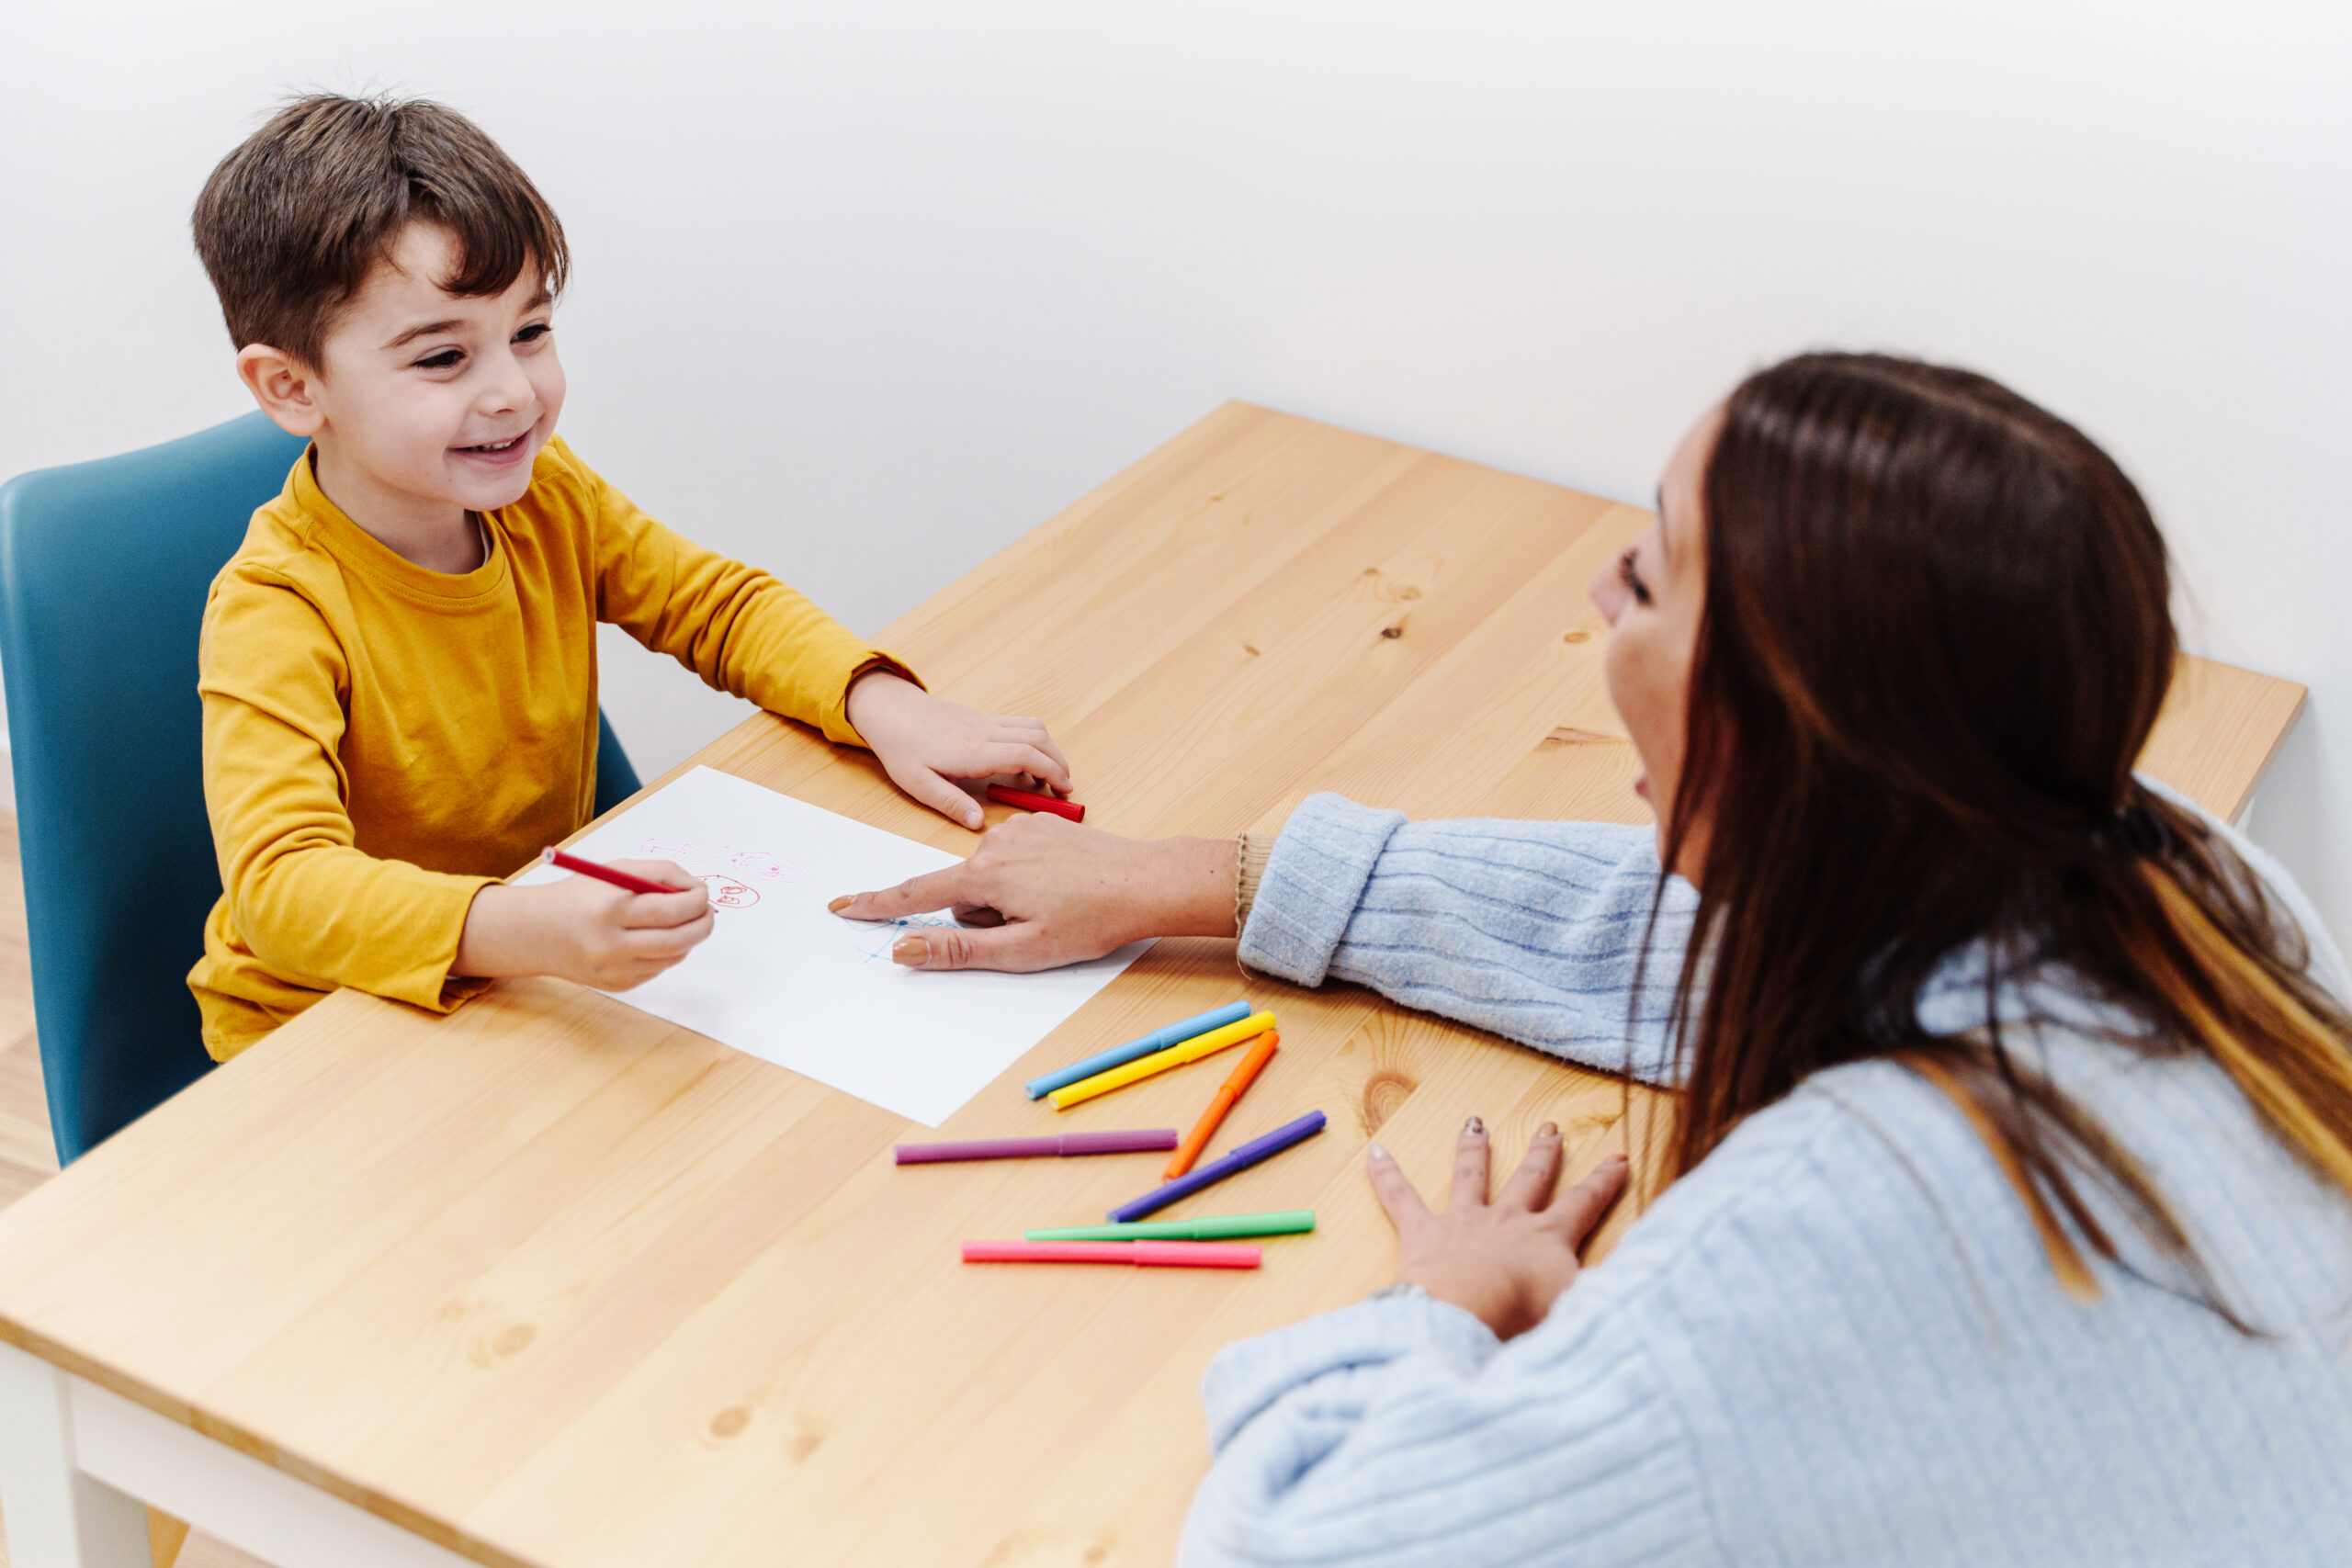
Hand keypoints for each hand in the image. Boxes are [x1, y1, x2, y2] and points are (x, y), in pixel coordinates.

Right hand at [455, 861, 713, 987]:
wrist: (536, 932)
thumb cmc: (580, 895)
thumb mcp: (615, 871)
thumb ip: (659, 874)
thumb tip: (697, 889)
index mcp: (610, 909)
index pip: (671, 909)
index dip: (697, 900)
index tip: (703, 892)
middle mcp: (611, 944)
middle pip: (679, 939)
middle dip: (703, 923)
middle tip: (707, 911)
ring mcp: (615, 970)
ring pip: (674, 956)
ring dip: (688, 937)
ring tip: (681, 920)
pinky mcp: (618, 985)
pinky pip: (658, 968)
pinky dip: (667, 951)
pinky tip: (654, 937)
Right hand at [826, 814, 1235, 970]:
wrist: (1146, 882)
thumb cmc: (1090, 921)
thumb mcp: (1021, 949)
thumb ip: (957, 949)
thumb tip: (903, 948)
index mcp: (985, 875)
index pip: (917, 892)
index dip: (878, 903)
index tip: (842, 906)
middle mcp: (997, 844)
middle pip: (963, 891)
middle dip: (985, 916)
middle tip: (1032, 929)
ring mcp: (1022, 831)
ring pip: (991, 877)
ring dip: (1009, 899)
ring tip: (1054, 909)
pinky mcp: (1043, 826)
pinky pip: (1017, 859)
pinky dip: (1029, 879)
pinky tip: (1063, 888)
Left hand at [845, 670, 1072, 830]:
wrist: (889, 709)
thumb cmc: (901, 747)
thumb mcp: (918, 783)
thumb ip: (950, 803)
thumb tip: (978, 824)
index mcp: (974, 751)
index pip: (1026, 755)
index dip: (1052, 772)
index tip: (1065, 791)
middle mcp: (985, 732)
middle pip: (1038, 739)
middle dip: (1059, 763)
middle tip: (1065, 788)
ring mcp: (986, 722)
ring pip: (1032, 727)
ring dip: (1050, 749)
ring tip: (1051, 776)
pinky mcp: (982, 718)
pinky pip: (1019, 724)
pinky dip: (1034, 740)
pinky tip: (1026, 760)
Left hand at [1368, 1118, 1629, 1339]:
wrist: (1466, 1316)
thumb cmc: (1524, 1319)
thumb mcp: (1581, 1308)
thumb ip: (1607, 1294)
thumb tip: (1643, 1283)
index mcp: (1548, 1238)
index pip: (1584, 1204)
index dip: (1604, 1183)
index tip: (1619, 1158)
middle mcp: (1508, 1220)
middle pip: (1530, 1179)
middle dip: (1543, 1153)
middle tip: (1550, 1128)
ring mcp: (1463, 1222)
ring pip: (1471, 1177)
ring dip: (1474, 1150)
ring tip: (1474, 1123)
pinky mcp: (1423, 1233)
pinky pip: (1401, 1198)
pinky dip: (1386, 1175)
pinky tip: (1374, 1152)